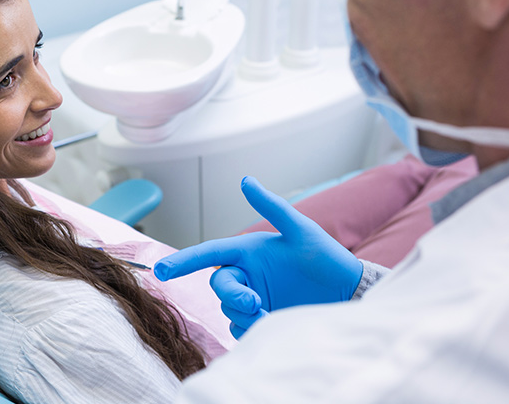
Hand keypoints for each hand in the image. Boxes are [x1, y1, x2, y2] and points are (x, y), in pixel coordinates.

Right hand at [154, 176, 362, 337]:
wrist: (347, 293)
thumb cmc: (326, 257)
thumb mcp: (300, 229)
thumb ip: (272, 206)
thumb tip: (246, 179)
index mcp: (249, 251)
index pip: (210, 253)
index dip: (184, 260)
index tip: (161, 271)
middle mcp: (246, 273)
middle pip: (219, 284)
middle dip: (232, 294)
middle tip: (256, 303)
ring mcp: (253, 297)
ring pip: (228, 308)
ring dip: (244, 313)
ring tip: (270, 314)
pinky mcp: (261, 319)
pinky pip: (240, 327)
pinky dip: (248, 328)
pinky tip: (269, 323)